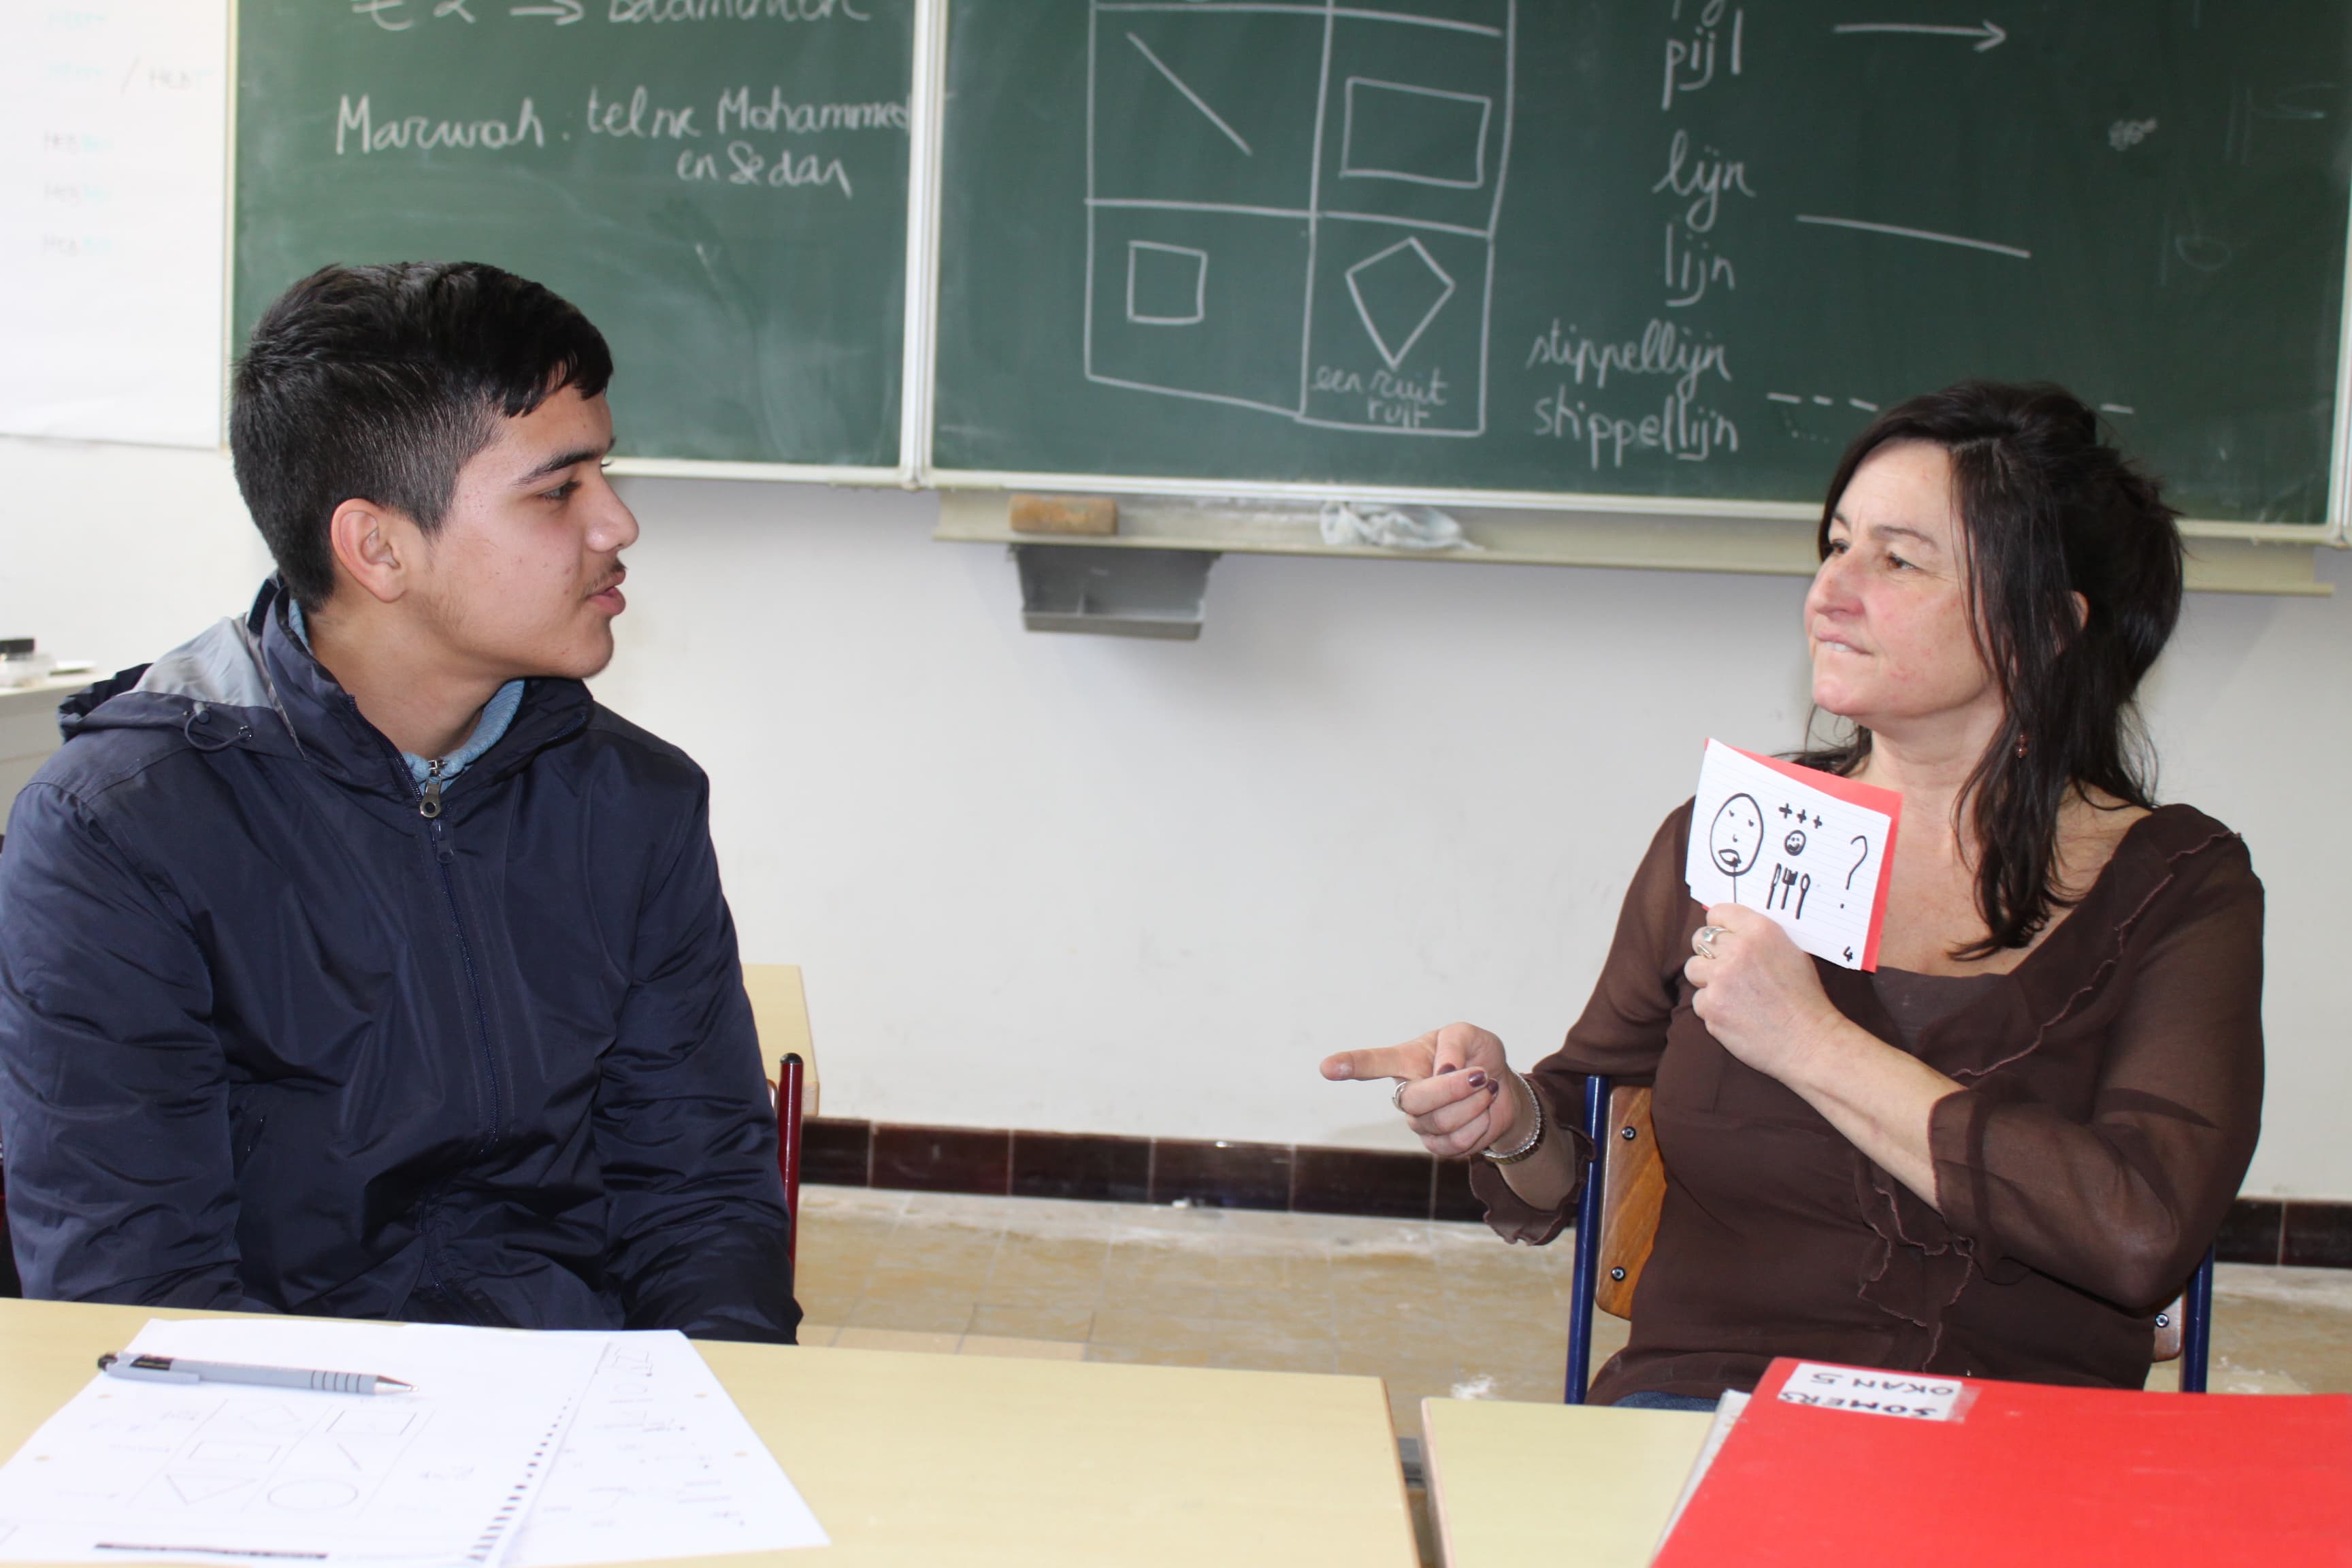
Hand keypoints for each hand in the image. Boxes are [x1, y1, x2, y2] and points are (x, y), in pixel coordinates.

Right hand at [1319, 1023, 1521, 1158]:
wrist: (1502, 1087)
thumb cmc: (1477, 1055)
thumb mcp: (1470, 1034)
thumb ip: (1453, 1043)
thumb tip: (1441, 1071)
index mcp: (1405, 1060)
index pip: (1372, 1063)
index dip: (1350, 1065)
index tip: (1327, 1068)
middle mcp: (1406, 1092)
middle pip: (1413, 1100)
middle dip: (1452, 1088)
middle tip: (1480, 1074)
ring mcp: (1419, 1122)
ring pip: (1441, 1122)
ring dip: (1474, 1103)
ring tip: (1486, 1087)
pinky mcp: (1438, 1146)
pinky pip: (1457, 1142)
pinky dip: (1481, 1123)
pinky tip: (1484, 1110)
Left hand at [1684, 903, 1840, 1080]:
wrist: (1810, 1041)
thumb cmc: (1806, 1000)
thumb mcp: (1792, 953)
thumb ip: (1759, 939)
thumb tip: (1731, 932)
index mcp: (1760, 931)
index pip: (1718, 913)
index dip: (1719, 926)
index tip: (1722, 937)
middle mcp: (1737, 949)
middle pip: (1700, 939)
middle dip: (1709, 953)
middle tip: (1725, 969)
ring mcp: (1720, 978)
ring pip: (1693, 969)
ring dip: (1706, 980)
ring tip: (1731, 994)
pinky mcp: (1711, 1006)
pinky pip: (1699, 1001)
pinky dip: (1712, 1009)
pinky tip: (1735, 1015)